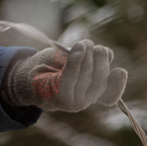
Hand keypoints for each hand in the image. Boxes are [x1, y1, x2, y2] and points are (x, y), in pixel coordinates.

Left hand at [0, 40, 127, 111]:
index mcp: (90, 93)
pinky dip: (76, 60)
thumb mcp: (76, 59)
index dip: (118, 84)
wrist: (26, 75)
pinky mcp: (59, 96)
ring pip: (88, 76)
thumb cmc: (53, 66)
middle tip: (94, 46)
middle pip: (101, 81)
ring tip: (81, 44)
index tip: (120, 70)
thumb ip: (93, 58)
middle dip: (101, 59)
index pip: (111, 95)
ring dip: (87, 54)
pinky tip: (76, 48)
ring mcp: (72, 101)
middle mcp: (83, 100)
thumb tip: (107, 53)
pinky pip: (72, 76)